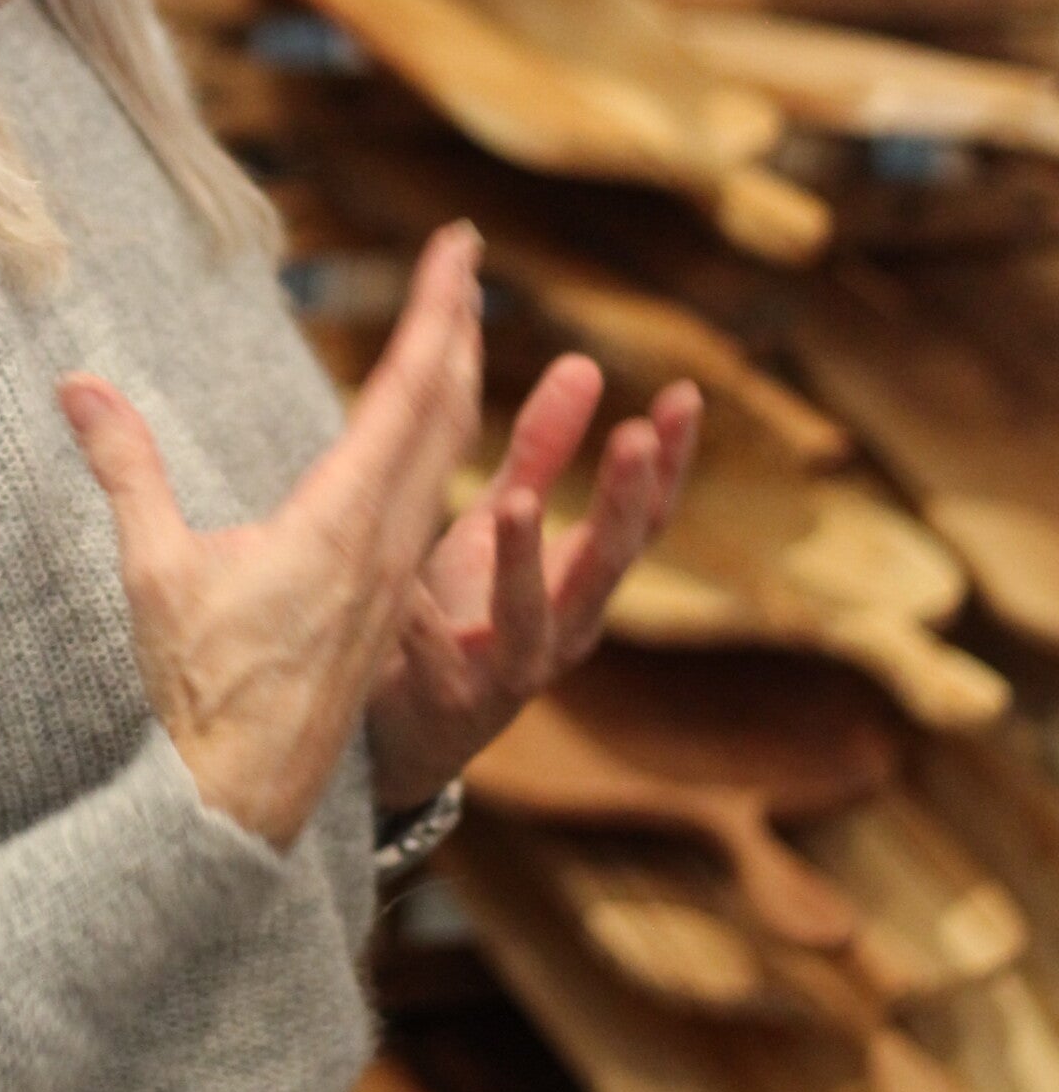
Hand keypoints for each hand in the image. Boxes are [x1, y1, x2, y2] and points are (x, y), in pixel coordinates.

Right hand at [60, 223, 484, 848]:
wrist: (242, 801)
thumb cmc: (199, 692)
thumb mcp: (155, 572)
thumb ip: (126, 469)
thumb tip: (76, 384)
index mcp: (341, 522)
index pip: (407, 392)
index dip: (436, 310)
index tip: (459, 244)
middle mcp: (388, 542)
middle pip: (445, 411)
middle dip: (456, 324)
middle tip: (465, 257)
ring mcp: (396, 577)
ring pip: (448, 456)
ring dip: (457, 380)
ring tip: (458, 323)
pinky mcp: (390, 603)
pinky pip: (433, 499)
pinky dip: (443, 441)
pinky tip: (435, 434)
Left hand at [365, 353, 701, 810]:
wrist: (405, 729)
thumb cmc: (465, 611)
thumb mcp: (503, 524)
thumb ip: (541, 452)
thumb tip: (585, 363)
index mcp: (583, 583)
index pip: (646, 519)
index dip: (671, 462)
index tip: (685, 395)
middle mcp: (564, 631)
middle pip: (609, 566)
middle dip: (625, 503)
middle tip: (634, 437)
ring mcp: (511, 670)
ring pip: (531, 620)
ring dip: (526, 560)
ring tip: (516, 503)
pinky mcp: (450, 700)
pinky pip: (434, 655)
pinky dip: (422, 618)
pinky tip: (405, 582)